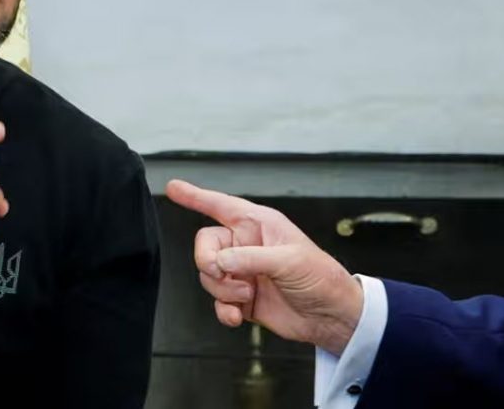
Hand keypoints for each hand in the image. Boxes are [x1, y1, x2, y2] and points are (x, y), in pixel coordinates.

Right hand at [166, 180, 363, 355]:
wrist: (329, 316)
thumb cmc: (321, 277)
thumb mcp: (290, 261)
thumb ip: (251, 258)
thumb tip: (220, 261)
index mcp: (259, 224)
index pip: (221, 205)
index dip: (196, 196)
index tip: (174, 187)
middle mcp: (247, 245)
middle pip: (206, 245)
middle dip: (208, 262)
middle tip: (223, 274)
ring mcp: (243, 272)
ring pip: (208, 276)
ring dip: (222, 290)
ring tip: (247, 295)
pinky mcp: (241, 298)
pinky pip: (217, 301)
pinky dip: (223, 311)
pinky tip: (237, 316)